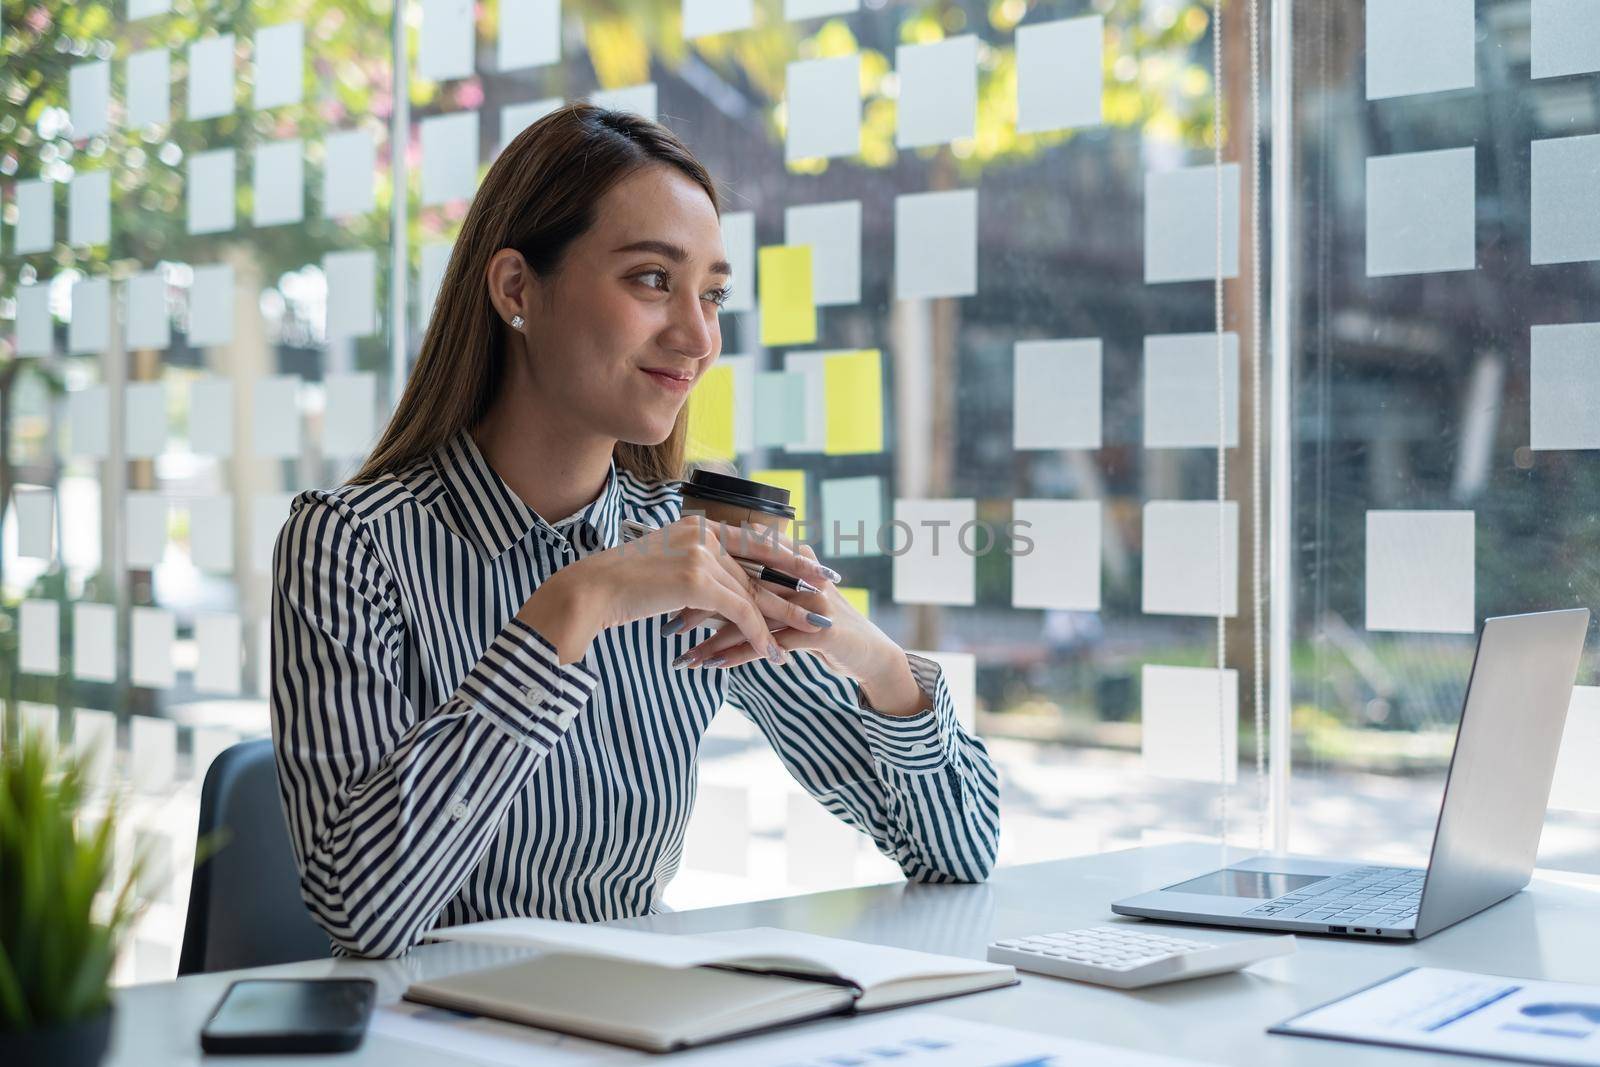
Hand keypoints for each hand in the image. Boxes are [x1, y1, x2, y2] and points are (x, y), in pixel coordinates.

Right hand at [518, 516, 835, 664]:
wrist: (589, 593)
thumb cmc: (621, 589)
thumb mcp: (667, 573)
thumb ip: (698, 575)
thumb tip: (720, 595)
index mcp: (698, 527)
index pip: (754, 542)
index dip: (788, 556)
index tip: (815, 566)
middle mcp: (703, 534)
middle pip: (760, 567)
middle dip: (798, 583)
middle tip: (830, 594)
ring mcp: (700, 554)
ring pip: (754, 592)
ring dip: (784, 617)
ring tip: (815, 629)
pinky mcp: (696, 579)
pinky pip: (739, 611)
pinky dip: (758, 633)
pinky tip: (773, 652)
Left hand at [667, 536, 900, 683]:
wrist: (868, 653)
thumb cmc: (822, 627)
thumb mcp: (790, 603)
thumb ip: (758, 589)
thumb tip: (712, 589)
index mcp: (789, 563)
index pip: (739, 567)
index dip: (703, 583)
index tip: (669, 598)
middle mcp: (798, 577)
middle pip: (738, 591)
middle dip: (700, 611)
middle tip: (666, 627)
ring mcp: (808, 603)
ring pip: (749, 618)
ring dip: (712, 640)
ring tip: (683, 657)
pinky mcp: (817, 631)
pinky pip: (768, 643)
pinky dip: (737, 654)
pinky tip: (712, 665)